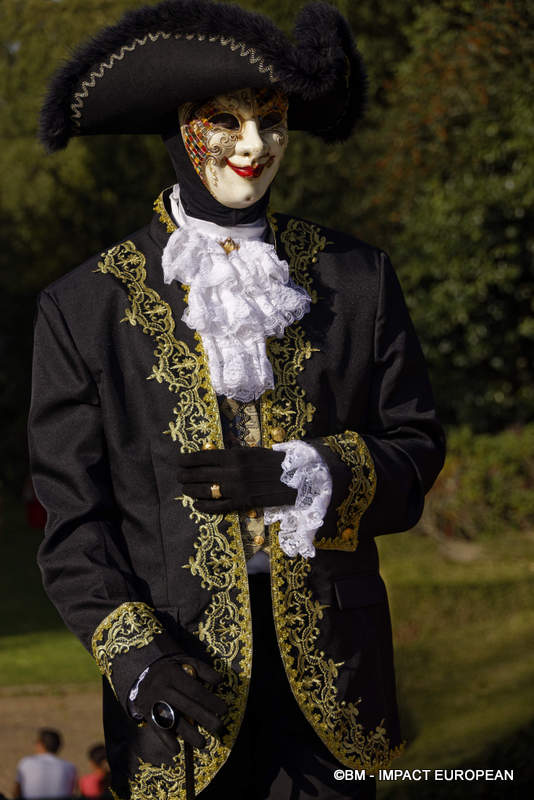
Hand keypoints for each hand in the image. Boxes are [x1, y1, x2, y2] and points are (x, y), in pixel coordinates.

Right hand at [135, 655, 227, 750]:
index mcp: (173, 674)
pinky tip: (176, 750)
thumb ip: (203, 670)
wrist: (144, 671)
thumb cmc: (172, 668)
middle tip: (218, 727)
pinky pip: (157, 729)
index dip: (210, 701)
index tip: (224, 710)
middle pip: (186, 706)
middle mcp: (162, 688)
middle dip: (204, 718)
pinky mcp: (147, 714)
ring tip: (202, 743)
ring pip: (172, 720)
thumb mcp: (186, 661)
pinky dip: (166, 740)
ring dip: (188, 734)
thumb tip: (219, 681)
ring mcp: (153, 702)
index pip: (194, 690)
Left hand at [176, 447, 297, 512]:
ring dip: (191, 490)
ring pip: (206, 491)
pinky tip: (197, 505)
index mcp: (235, 456)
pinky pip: (218, 507)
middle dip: (185, 475)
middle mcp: (233, 472)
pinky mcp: (243, 503)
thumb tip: (211, 456)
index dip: (188, 460)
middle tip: (178, 476)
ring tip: (185, 489)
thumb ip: (232, 455)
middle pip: (200, 474)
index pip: (203, 457)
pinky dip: (205, 507)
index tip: (178, 461)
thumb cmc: (272, 461)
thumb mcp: (251, 451)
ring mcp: (237, 488)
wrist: (294, 478)